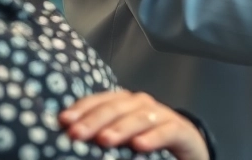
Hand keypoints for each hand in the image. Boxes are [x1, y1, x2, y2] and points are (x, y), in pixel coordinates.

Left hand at [59, 90, 208, 159]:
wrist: (187, 151)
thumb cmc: (148, 146)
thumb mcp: (121, 141)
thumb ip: (101, 136)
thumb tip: (70, 138)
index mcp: (124, 105)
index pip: (101, 100)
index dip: (82, 108)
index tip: (63, 121)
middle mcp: (143, 105)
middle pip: (117, 107)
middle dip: (95, 119)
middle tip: (77, 133)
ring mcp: (164, 116)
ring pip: (141, 116)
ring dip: (121, 127)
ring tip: (104, 140)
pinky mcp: (183, 131)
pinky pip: (168, 130)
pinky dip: (154, 137)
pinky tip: (139, 145)